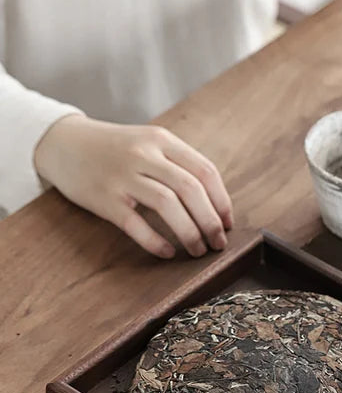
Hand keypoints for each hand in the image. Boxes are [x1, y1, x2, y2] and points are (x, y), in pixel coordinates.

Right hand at [34, 113, 233, 258]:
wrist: (64, 144)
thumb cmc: (114, 149)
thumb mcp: (148, 143)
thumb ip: (177, 165)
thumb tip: (214, 204)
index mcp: (161, 140)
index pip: (205, 171)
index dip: (222, 201)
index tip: (228, 223)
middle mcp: (144, 154)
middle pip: (191, 189)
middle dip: (211, 221)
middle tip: (218, 243)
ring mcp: (123, 176)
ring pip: (168, 205)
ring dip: (190, 232)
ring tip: (198, 250)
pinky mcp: (104, 199)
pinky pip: (135, 224)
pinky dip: (156, 241)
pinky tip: (167, 252)